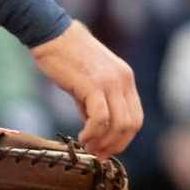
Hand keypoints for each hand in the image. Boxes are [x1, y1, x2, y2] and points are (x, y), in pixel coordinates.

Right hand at [28, 21, 142, 157]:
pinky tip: (81, 137)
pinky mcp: (93, 85)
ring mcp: (110, 82)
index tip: (104, 150)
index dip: (123, 139)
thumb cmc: (65, 58)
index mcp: (125, 80)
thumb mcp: (86, 81)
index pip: (136, 118)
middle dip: (114, 145)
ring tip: (87, 147)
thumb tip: (93, 128)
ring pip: (118, 124)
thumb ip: (93, 103)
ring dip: (103, 142)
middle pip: (131, 125)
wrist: (53, 36)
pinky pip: (100, 118)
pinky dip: (92, 134)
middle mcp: (123, 81)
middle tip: (96, 154)